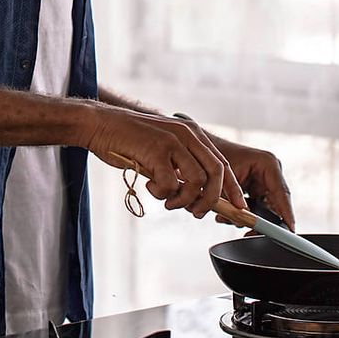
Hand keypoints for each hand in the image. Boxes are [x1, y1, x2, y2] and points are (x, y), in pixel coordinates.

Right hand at [84, 106, 247, 217]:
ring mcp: (172, 141)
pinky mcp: (156, 150)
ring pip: (196, 181)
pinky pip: (170, 184)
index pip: (222, 164)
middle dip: (211, 200)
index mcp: (192, 133)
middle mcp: (187, 134)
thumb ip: (180, 166)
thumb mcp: (163, 149)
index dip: (232, 189)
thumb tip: (197, 196)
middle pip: (216, 173)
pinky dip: (162, 193)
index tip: (237, 208)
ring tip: (168, 201)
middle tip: (197, 213)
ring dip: (183, 200)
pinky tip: (149, 186)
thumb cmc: (129, 141)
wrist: (101, 125)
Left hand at [205, 133, 294, 230]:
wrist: (202, 151)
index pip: (282, 193)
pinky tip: (227, 215)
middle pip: (276, 205)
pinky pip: (256, 208)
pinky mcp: (257, 189)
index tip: (290, 230)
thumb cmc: (213, 159)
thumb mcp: (224, 182)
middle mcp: (270, 172)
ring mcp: (265, 181)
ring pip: (265, 210)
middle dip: (263, 222)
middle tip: (250, 233)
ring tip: (227, 218)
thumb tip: (245, 221)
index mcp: (268, 163)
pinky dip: (243, 214)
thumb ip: (236, 202)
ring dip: (248, 218)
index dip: (287, 214)